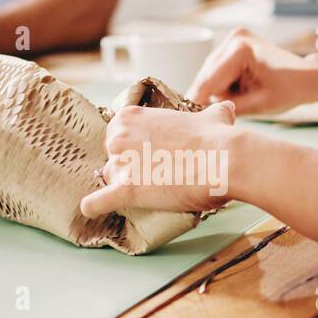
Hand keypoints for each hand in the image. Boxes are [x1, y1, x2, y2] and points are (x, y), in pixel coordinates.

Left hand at [80, 102, 240, 217]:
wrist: (223, 160)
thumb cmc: (217, 138)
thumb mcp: (212, 116)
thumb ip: (214, 112)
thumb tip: (226, 107)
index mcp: (132, 116)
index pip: (117, 133)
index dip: (133, 146)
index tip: (149, 154)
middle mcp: (119, 137)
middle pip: (112, 157)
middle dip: (128, 166)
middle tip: (152, 173)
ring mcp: (120, 164)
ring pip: (109, 179)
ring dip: (122, 187)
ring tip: (147, 192)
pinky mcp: (125, 190)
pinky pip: (97, 202)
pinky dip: (94, 207)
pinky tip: (92, 210)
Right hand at [187, 27, 317, 114]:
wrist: (308, 77)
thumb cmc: (290, 90)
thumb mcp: (258, 105)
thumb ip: (228, 108)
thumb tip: (201, 112)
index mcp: (240, 48)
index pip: (209, 80)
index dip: (197, 101)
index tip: (185, 119)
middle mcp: (234, 38)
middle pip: (207, 76)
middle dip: (212, 96)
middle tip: (221, 115)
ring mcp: (234, 38)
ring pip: (210, 75)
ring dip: (220, 90)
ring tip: (242, 99)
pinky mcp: (234, 44)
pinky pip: (218, 71)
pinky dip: (226, 84)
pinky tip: (242, 90)